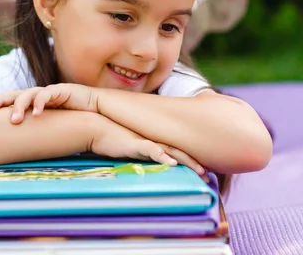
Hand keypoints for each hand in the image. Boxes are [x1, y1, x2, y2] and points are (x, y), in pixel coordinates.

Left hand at [0, 83, 97, 123]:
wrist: (98, 109)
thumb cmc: (74, 120)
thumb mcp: (51, 126)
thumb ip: (36, 131)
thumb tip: (17, 148)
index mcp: (35, 102)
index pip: (12, 101)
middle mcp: (40, 95)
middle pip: (15, 94)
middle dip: (1, 100)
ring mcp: (50, 91)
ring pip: (29, 94)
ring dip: (20, 105)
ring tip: (15, 119)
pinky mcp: (62, 90)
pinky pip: (47, 94)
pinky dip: (40, 103)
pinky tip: (36, 114)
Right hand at [90, 116, 208, 181]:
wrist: (95, 127)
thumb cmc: (110, 138)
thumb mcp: (128, 148)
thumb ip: (138, 154)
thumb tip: (145, 164)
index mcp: (152, 142)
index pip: (175, 150)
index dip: (189, 160)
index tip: (201, 170)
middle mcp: (152, 140)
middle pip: (178, 151)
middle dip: (193, 163)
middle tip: (207, 174)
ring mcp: (145, 141)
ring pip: (171, 152)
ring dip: (186, 161)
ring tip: (199, 170)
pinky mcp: (136, 144)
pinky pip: (152, 150)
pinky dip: (163, 156)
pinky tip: (172, 163)